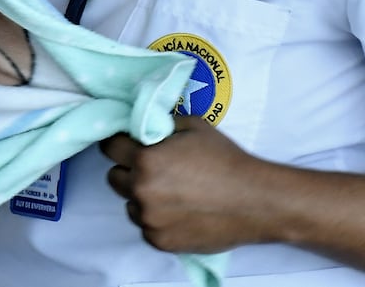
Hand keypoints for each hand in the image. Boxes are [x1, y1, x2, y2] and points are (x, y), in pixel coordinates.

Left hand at [100, 116, 268, 254]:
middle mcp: (141, 191)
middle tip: (155, 168)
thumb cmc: (225, 159)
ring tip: (172, 192)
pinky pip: (146, 226)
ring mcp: (149, 220)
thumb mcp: (193, 126)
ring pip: (130, 204)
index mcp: (146, 159)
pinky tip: (180, 211)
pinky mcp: (160, 241)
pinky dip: (157, 219)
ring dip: (142, 197)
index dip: (119, 143)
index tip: (127, 144)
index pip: (110, 147)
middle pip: (115, 177)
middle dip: (129, 170)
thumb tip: (144, 124)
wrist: (254, 201)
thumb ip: (161, 124)